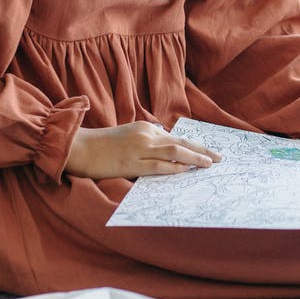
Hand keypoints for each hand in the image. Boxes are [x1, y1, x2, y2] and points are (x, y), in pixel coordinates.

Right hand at [64, 121, 222, 178]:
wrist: (80, 147)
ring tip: (209, 164)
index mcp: (146, 127)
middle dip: (202, 150)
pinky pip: (158, 166)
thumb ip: (147, 140)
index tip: (207, 151)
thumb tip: (165, 149)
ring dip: (194, 158)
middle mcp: (146, 135)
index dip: (193, 145)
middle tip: (219, 157)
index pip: (175, 137)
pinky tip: (187, 171)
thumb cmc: (103, 144)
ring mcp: (139, 148)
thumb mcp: (129, 134)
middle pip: (180, 142)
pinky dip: (175, 168)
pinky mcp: (132, 163)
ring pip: (174, 152)